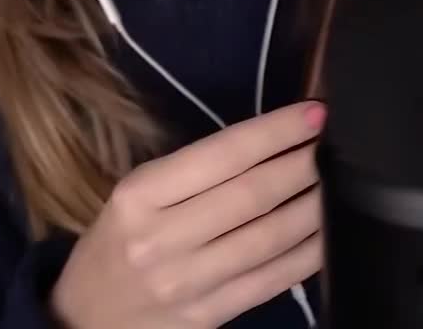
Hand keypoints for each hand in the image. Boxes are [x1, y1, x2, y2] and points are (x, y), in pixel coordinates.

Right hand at [50, 100, 324, 328]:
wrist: (85, 321)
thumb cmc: (117, 243)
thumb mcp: (136, 196)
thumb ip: (195, 172)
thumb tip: (270, 141)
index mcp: (139, 195)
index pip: (221, 155)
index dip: (275, 132)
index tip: (314, 113)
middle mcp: (161, 239)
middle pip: (251, 195)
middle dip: (303, 164)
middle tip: (334, 143)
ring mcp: (186, 284)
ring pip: (269, 238)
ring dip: (314, 206)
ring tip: (338, 181)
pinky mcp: (208, 318)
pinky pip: (272, 281)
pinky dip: (309, 254)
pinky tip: (329, 230)